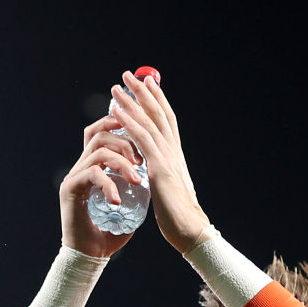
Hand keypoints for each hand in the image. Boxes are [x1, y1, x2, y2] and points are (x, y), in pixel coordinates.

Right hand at [58, 113, 144, 257]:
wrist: (90, 257)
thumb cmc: (109, 236)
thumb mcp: (129, 209)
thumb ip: (136, 192)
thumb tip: (155, 182)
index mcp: (92, 168)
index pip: (98, 134)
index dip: (116, 127)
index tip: (138, 138)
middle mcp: (80, 168)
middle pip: (99, 135)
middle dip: (124, 143)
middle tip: (141, 163)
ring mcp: (73, 177)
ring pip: (97, 151)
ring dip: (121, 162)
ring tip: (136, 181)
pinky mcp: (70, 189)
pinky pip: (91, 174)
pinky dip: (108, 183)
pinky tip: (117, 200)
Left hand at [109, 71, 210, 252]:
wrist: (190, 231)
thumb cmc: (180, 219)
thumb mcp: (170, 192)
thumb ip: (163, 179)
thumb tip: (157, 177)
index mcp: (176, 158)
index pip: (167, 122)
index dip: (158, 102)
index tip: (148, 86)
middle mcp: (174, 152)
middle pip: (159, 114)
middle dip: (145, 93)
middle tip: (131, 75)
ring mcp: (168, 158)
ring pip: (149, 121)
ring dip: (131, 102)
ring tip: (116, 87)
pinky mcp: (159, 168)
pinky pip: (141, 138)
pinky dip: (128, 121)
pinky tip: (116, 111)